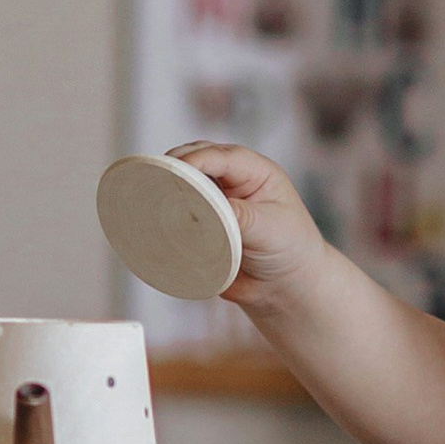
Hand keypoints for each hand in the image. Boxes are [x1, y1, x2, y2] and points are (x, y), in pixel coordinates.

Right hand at [162, 143, 324, 312]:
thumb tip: (204, 207)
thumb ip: (239, 216)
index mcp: (256, 172)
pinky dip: (168, 211)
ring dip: (171, 186)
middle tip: (157, 179)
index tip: (176, 169)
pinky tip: (157, 217)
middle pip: (198, 160)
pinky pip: (180, 211)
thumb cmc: (290, 251)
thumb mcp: (270, 229)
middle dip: (177, 165)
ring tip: (154, 197)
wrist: (284, 287)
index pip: (223, 156)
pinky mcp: (202, 222)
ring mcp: (216, 200)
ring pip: (186, 182)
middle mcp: (233, 180)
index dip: (197, 159)